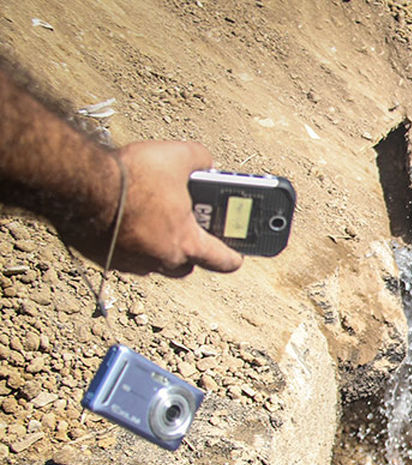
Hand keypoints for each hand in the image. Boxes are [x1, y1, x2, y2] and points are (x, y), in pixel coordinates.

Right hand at [113, 141, 242, 276]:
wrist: (77, 185)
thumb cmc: (130, 176)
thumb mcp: (176, 156)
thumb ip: (200, 159)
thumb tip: (207, 164)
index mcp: (187, 243)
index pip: (223, 261)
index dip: (233, 257)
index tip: (238, 255)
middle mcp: (162, 260)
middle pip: (186, 265)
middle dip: (190, 251)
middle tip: (186, 229)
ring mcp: (132, 262)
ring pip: (154, 262)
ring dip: (158, 247)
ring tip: (153, 220)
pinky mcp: (105, 259)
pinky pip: (125, 256)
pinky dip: (129, 243)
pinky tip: (123, 221)